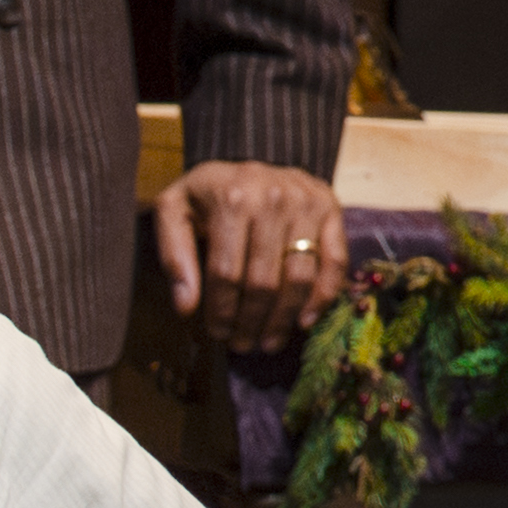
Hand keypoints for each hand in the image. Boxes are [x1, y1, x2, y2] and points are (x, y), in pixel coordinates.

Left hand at [154, 156, 346, 352]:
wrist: (249, 163)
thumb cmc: (207, 194)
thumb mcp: (174, 211)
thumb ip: (173, 255)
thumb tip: (185, 307)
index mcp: (232, 199)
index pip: (227, 272)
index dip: (222, 311)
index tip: (218, 334)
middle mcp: (274, 198)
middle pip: (263, 280)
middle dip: (251, 322)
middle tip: (242, 345)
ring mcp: (307, 202)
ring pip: (299, 277)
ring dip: (283, 318)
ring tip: (268, 342)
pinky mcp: (331, 208)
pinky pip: (334, 261)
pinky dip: (323, 297)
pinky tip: (303, 321)